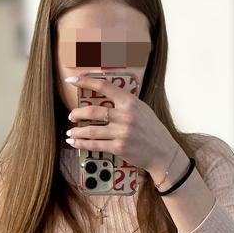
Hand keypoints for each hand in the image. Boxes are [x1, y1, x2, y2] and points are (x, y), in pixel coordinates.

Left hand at [64, 74, 179, 172]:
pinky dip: (83, 144)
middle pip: (93, 111)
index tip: (72, 80)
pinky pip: (96, 145)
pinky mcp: (119, 148)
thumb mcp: (142, 109)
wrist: (163, 152)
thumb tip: (105, 98)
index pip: (104, 86)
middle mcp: (125, 116)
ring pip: (91, 130)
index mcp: (130, 102)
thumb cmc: (152, 130)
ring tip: (70, 132)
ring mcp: (122, 133)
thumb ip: (124, 103)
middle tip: (71, 116)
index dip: (85, 81)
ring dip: (77, 131)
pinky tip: (75, 143)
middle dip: (77, 113)